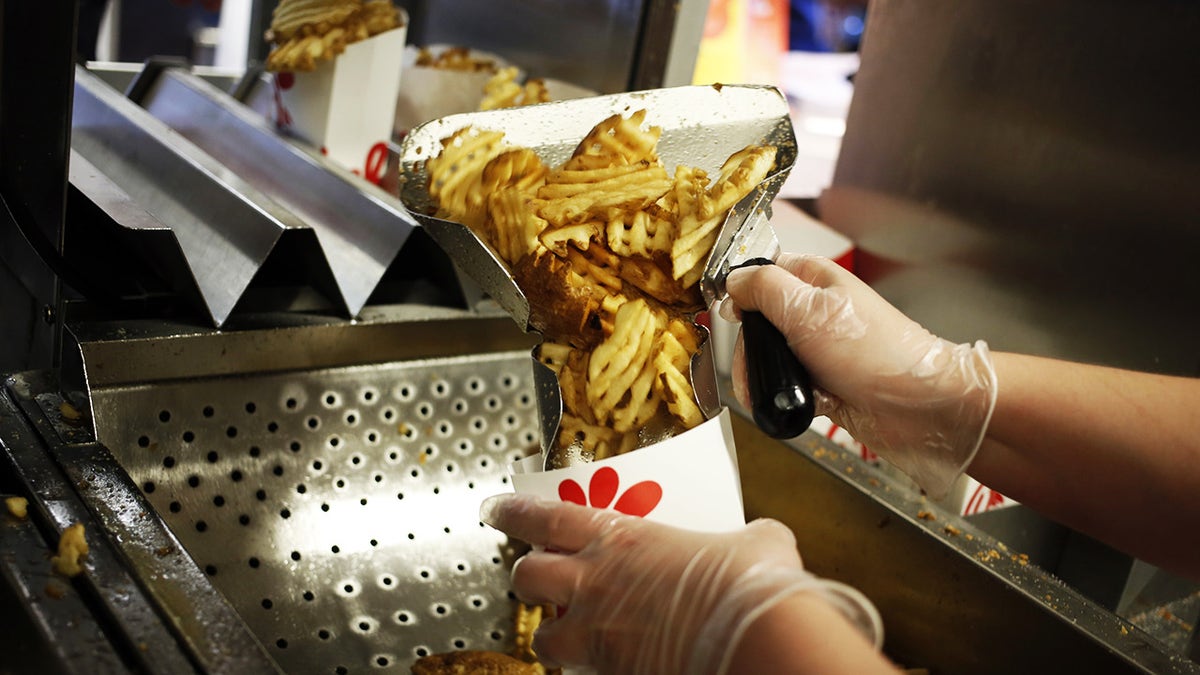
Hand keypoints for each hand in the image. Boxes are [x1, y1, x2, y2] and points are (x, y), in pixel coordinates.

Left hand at [480, 493, 881, 673]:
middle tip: (541, 575)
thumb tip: (763, 538)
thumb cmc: (750, 586)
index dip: (513, 511)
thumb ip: (745, 535)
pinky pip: (585, 674)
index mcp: (620, 539)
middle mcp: (596, 585)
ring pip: (544, 637)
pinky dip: (593, 668)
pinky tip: (619, 662)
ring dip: (553, 632)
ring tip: (572, 631)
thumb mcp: (755, 542)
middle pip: (527, 576)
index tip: (496, 509)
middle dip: (528, 576)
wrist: (756, 641)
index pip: (543, 517)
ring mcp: (600, 636)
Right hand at [722, 253, 997, 497]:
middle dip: (749, 350)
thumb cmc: (876, 352)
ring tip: (773, 392)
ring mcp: (819, 350)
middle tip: (753, 367)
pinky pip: (787, 389)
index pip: (761, 274)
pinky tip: (798, 404)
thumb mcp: (808, 309)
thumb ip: (763, 289)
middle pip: (758, 324)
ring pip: (769, 360)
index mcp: (814, 281)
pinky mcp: (824, 384)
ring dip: (765, 379)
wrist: (920, 406)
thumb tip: (732, 282)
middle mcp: (815, 313)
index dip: (740, 293)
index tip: (727, 314)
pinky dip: (786, 399)